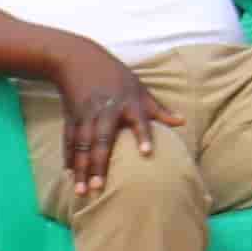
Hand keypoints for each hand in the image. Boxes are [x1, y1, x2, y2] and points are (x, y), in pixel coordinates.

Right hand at [45, 36, 171, 197]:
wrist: (78, 60)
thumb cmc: (116, 75)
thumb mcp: (140, 88)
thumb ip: (159, 109)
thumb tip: (182, 122)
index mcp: (128, 103)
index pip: (139, 120)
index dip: (144, 136)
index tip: (147, 153)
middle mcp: (105, 111)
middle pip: (102, 140)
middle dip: (99, 164)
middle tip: (100, 186)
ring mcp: (85, 116)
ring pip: (82, 146)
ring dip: (81, 168)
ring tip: (82, 190)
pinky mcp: (71, 118)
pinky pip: (69, 142)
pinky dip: (69, 158)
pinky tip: (70, 175)